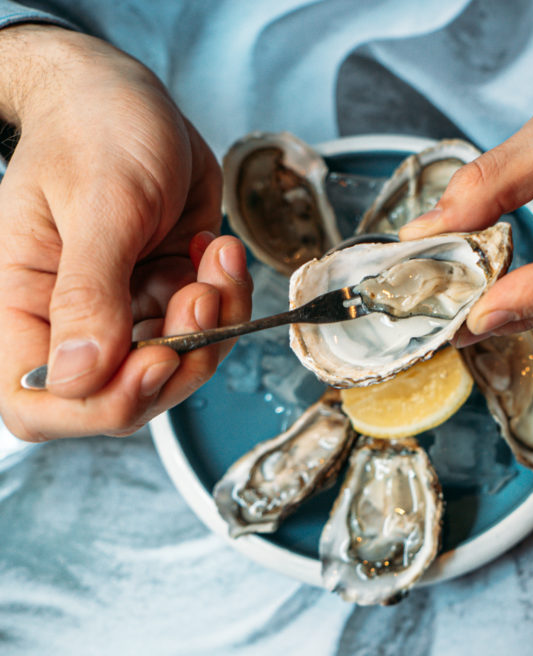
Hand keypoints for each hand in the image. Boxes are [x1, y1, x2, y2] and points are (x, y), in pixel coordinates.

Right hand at [0, 25, 251, 440]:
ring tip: (215, 257)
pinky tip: (218, 248)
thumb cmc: (93, 130)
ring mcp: (126, 310)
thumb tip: (77, 375)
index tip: (155, 361)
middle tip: (200, 294)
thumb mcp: (98, 203)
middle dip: (179, 357)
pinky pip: (210, 327)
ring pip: (179, 365)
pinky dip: (229, 297)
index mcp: (26, 304)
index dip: (100, 404)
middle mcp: (73, 320)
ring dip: (215, 322)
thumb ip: (88, 291)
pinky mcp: (167, 293)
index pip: (41, 403)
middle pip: (124, 397)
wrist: (125, 95)